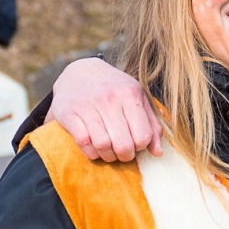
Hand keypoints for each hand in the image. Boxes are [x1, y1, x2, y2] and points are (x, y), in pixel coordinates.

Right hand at [47, 57, 162, 161]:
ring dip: (109, 156)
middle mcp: (109, 99)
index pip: (143, 136)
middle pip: (123, 144)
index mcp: (130, 94)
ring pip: (103, 145)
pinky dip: (92, 152)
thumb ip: (151, 124)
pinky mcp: (69, 114)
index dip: (142, 146)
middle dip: (126, 155)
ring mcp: (88, 107)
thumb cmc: (114, 88)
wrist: (80, 72)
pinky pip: (84, 143)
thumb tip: (158, 153)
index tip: (137, 144)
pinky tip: (96, 148)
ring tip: (111, 152)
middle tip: (124, 153)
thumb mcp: (137, 98)